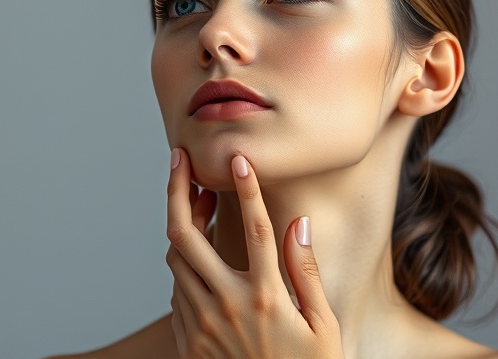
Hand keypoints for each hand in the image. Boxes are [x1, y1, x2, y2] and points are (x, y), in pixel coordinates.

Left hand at [165, 148, 343, 357]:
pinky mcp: (188, 339)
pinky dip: (185, 263)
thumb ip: (305, 272)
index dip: (247, 188)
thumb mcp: (322, 327)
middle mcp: (227, 306)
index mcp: (267, 298)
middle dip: (177, 189)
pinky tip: (203, 253)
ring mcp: (202, 323)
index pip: (254, 229)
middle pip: (185, 234)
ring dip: (182, 225)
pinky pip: (176, 289)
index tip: (239, 157)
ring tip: (200, 202)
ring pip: (175, 258)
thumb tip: (297, 223)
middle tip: (179, 160)